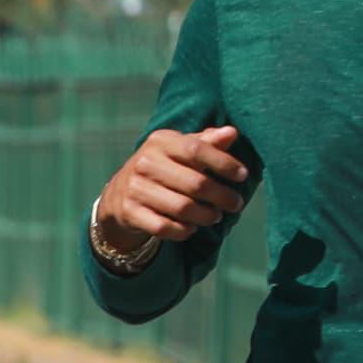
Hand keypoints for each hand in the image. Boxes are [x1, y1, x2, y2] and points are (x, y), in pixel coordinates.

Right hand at [95, 125, 256, 253]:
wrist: (119, 193)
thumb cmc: (163, 167)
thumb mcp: (180, 150)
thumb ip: (206, 142)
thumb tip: (231, 133)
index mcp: (160, 141)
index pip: (196, 149)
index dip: (223, 163)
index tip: (243, 175)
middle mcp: (144, 162)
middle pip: (195, 183)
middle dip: (222, 196)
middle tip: (236, 204)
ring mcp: (135, 188)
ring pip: (182, 208)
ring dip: (206, 216)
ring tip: (216, 216)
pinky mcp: (129, 212)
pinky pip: (164, 227)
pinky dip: (183, 230)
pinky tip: (192, 227)